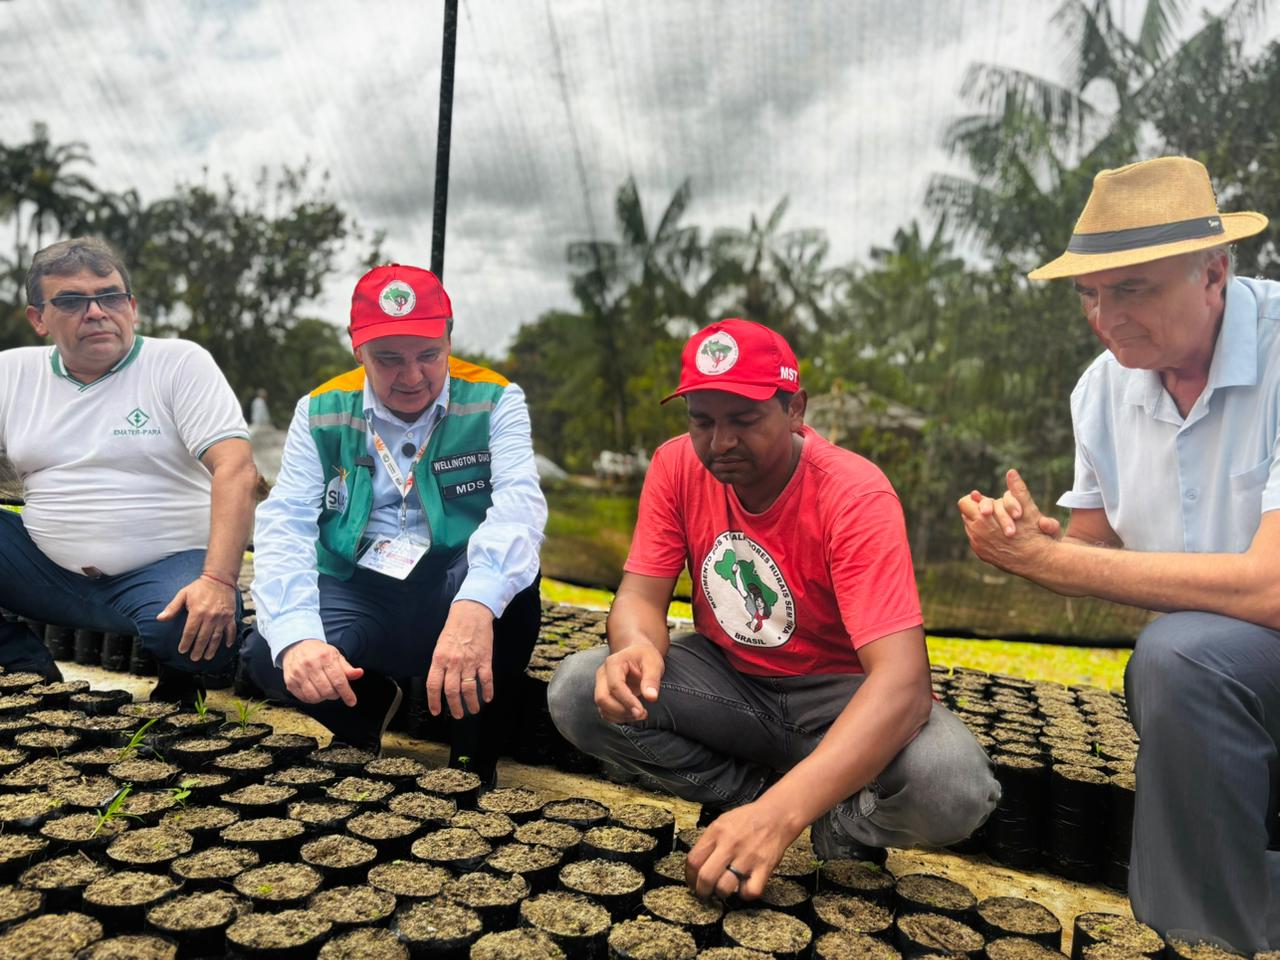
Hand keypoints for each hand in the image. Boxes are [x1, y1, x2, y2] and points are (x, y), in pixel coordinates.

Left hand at [157, 576, 236, 661]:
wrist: (219, 579)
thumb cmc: (200, 587)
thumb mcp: (183, 594)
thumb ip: (172, 608)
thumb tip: (159, 618)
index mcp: (197, 612)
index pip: (190, 632)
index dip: (185, 642)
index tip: (182, 650)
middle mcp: (210, 617)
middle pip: (203, 638)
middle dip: (198, 650)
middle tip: (194, 658)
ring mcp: (222, 617)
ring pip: (216, 637)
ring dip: (212, 648)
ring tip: (207, 657)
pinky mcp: (230, 616)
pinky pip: (231, 630)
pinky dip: (229, 638)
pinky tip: (226, 645)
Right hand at [281, 639, 363, 705]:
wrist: (296, 646)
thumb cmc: (318, 652)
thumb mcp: (335, 655)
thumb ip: (347, 668)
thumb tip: (359, 673)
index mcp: (325, 657)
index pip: (339, 680)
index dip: (347, 693)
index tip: (352, 702)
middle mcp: (311, 665)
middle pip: (327, 690)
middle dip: (334, 694)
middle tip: (335, 691)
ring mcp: (299, 674)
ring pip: (315, 696)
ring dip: (323, 698)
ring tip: (324, 691)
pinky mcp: (290, 681)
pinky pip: (304, 698)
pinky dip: (312, 699)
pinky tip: (315, 692)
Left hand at [427, 600, 494, 719]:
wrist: (471, 612)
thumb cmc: (455, 628)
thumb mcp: (440, 645)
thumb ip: (440, 664)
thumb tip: (441, 682)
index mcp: (439, 659)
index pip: (434, 686)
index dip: (434, 701)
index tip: (437, 711)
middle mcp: (453, 663)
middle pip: (452, 691)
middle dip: (454, 707)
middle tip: (457, 715)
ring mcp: (470, 662)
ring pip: (469, 689)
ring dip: (471, 703)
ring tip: (473, 710)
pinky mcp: (484, 659)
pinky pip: (486, 679)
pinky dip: (487, 691)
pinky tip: (487, 698)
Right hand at [593, 641, 663, 722]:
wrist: (637, 654)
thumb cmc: (645, 657)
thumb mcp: (653, 664)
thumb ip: (652, 680)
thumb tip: (651, 697)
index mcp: (613, 663)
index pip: (615, 686)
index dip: (627, 701)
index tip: (641, 711)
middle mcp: (602, 674)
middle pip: (602, 698)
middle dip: (622, 711)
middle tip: (642, 714)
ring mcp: (600, 685)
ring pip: (602, 707)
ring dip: (621, 716)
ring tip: (641, 714)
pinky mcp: (603, 695)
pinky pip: (605, 712)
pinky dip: (618, 718)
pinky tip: (633, 714)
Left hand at [685, 800, 795, 899]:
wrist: (777, 815)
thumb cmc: (748, 819)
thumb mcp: (723, 821)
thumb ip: (709, 841)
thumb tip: (695, 864)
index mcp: (717, 831)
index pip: (693, 860)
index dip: (689, 877)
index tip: (692, 882)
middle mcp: (730, 844)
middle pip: (706, 877)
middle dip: (702, 891)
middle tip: (704, 893)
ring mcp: (748, 857)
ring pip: (725, 888)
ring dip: (721, 893)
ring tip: (723, 890)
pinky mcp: (764, 867)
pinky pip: (750, 891)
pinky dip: (745, 894)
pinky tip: (744, 886)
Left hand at [957, 468, 1058, 573]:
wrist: (1037, 561)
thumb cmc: (1034, 533)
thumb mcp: (1027, 508)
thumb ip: (1017, 490)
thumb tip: (1011, 471)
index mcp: (982, 519)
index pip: (965, 502)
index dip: (976, 499)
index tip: (983, 498)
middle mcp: (975, 534)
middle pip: (966, 513)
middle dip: (978, 510)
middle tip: (990, 510)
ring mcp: (977, 546)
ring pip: (970, 526)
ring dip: (980, 522)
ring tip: (995, 521)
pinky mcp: (981, 555)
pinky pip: (975, 539)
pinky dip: (983, 535)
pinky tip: (997, 534)